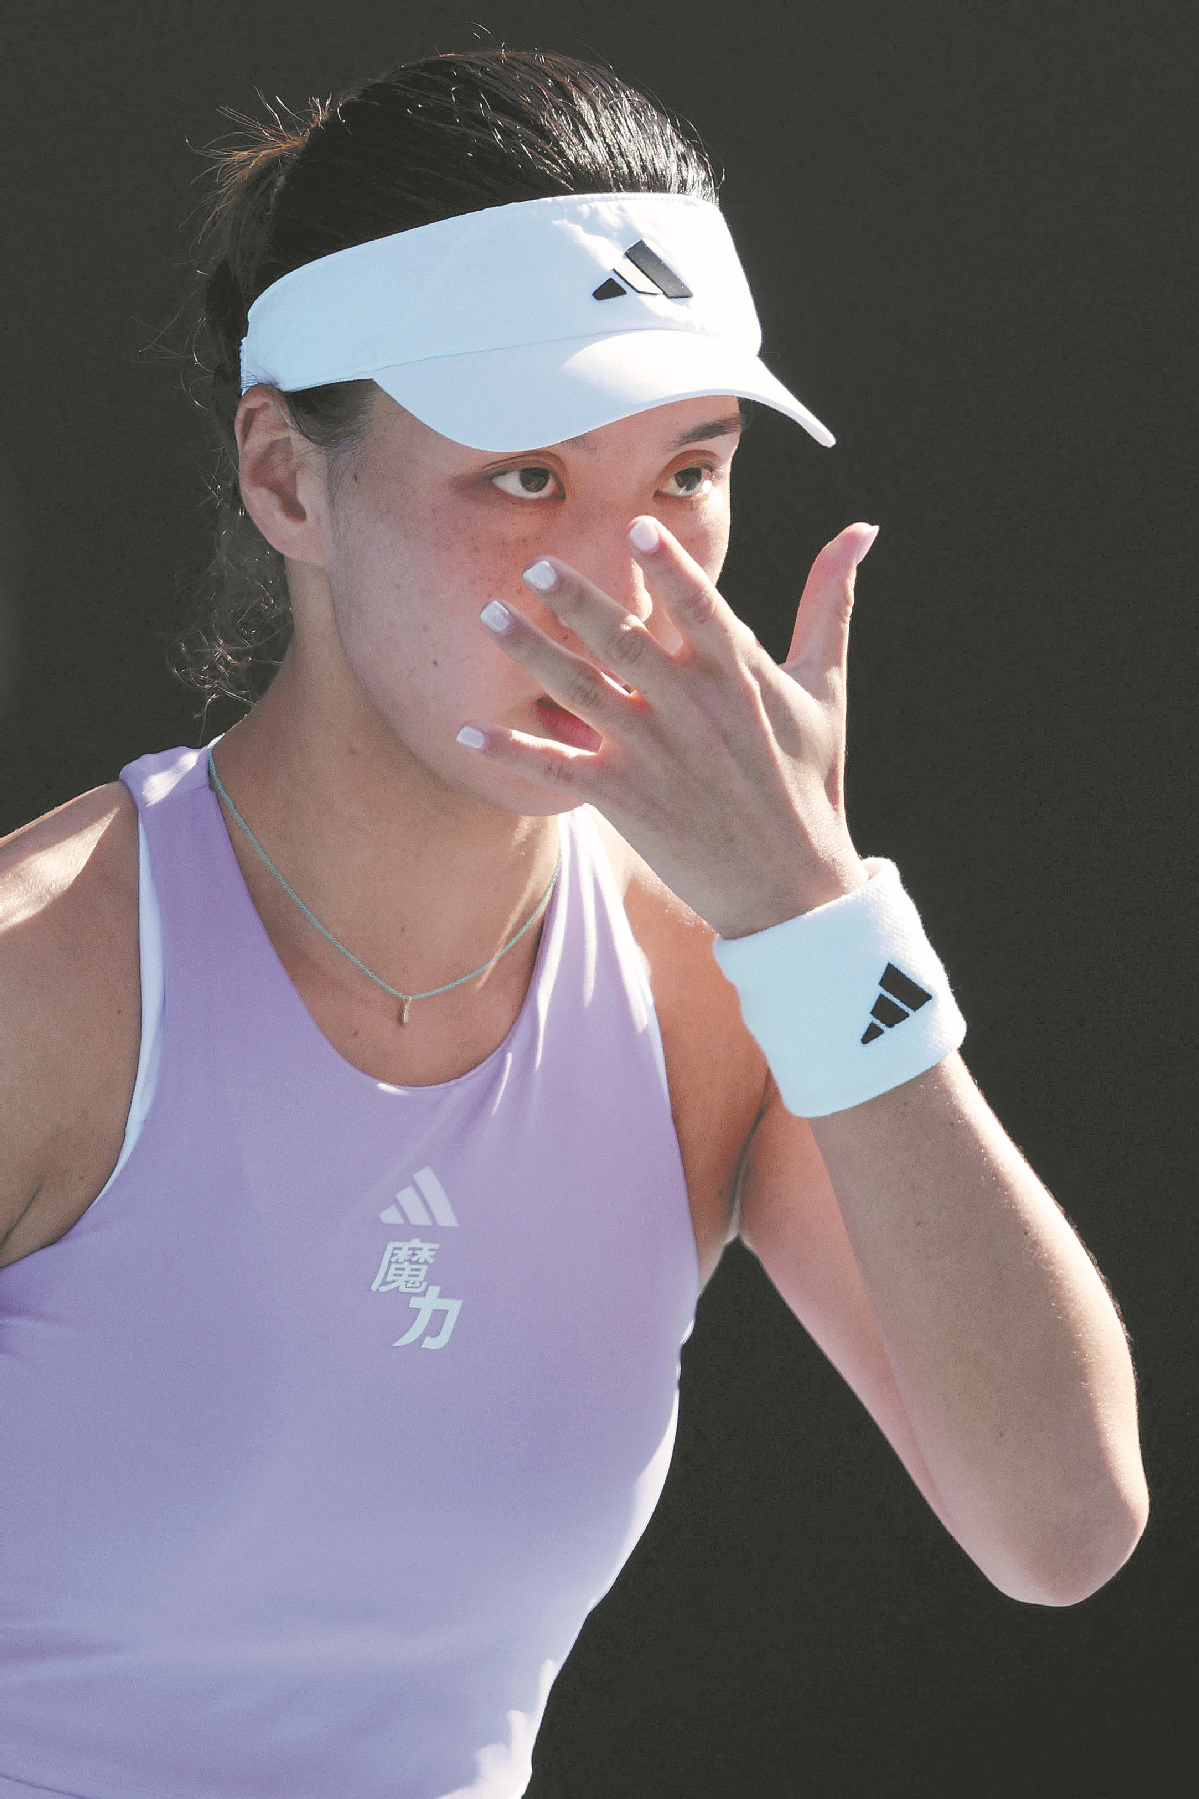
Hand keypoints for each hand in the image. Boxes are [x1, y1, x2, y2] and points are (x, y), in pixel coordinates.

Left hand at [458, 517, 878, 938]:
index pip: (703, 612)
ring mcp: (657, 758)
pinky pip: (559, 770)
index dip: (671, 571)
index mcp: (743, 678)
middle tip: (534, 565)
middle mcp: (695, 713)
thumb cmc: (808, 779)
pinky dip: (513, 752)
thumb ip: (830, 603)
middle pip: (627, 646)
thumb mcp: (824, 688)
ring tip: (489, 617)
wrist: (792, 887)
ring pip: (583, 695)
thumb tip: (863, 528)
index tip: (635, 527)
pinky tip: (466, 732)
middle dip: (579, 603)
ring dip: (532, 656)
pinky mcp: (627, 802)